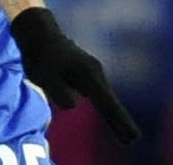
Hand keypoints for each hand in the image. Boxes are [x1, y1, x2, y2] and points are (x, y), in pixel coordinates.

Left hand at [11, 7, 140, 143]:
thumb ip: (60, 93)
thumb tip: (74, 104)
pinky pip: (95, 94)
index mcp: (87, 74)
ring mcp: (93, 72)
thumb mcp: (45, 77)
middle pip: (108, 103)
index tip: (132, 136)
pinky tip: (102, 110)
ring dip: (111, 116)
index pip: (105, 103)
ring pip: (100, 98)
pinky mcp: (87, 74)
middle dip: (119, 121)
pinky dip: (101, 105)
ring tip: (125, 134)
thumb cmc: (41, 56)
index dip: (118, 120)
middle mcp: (95, 73)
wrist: (39, 33)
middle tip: (133, 139)